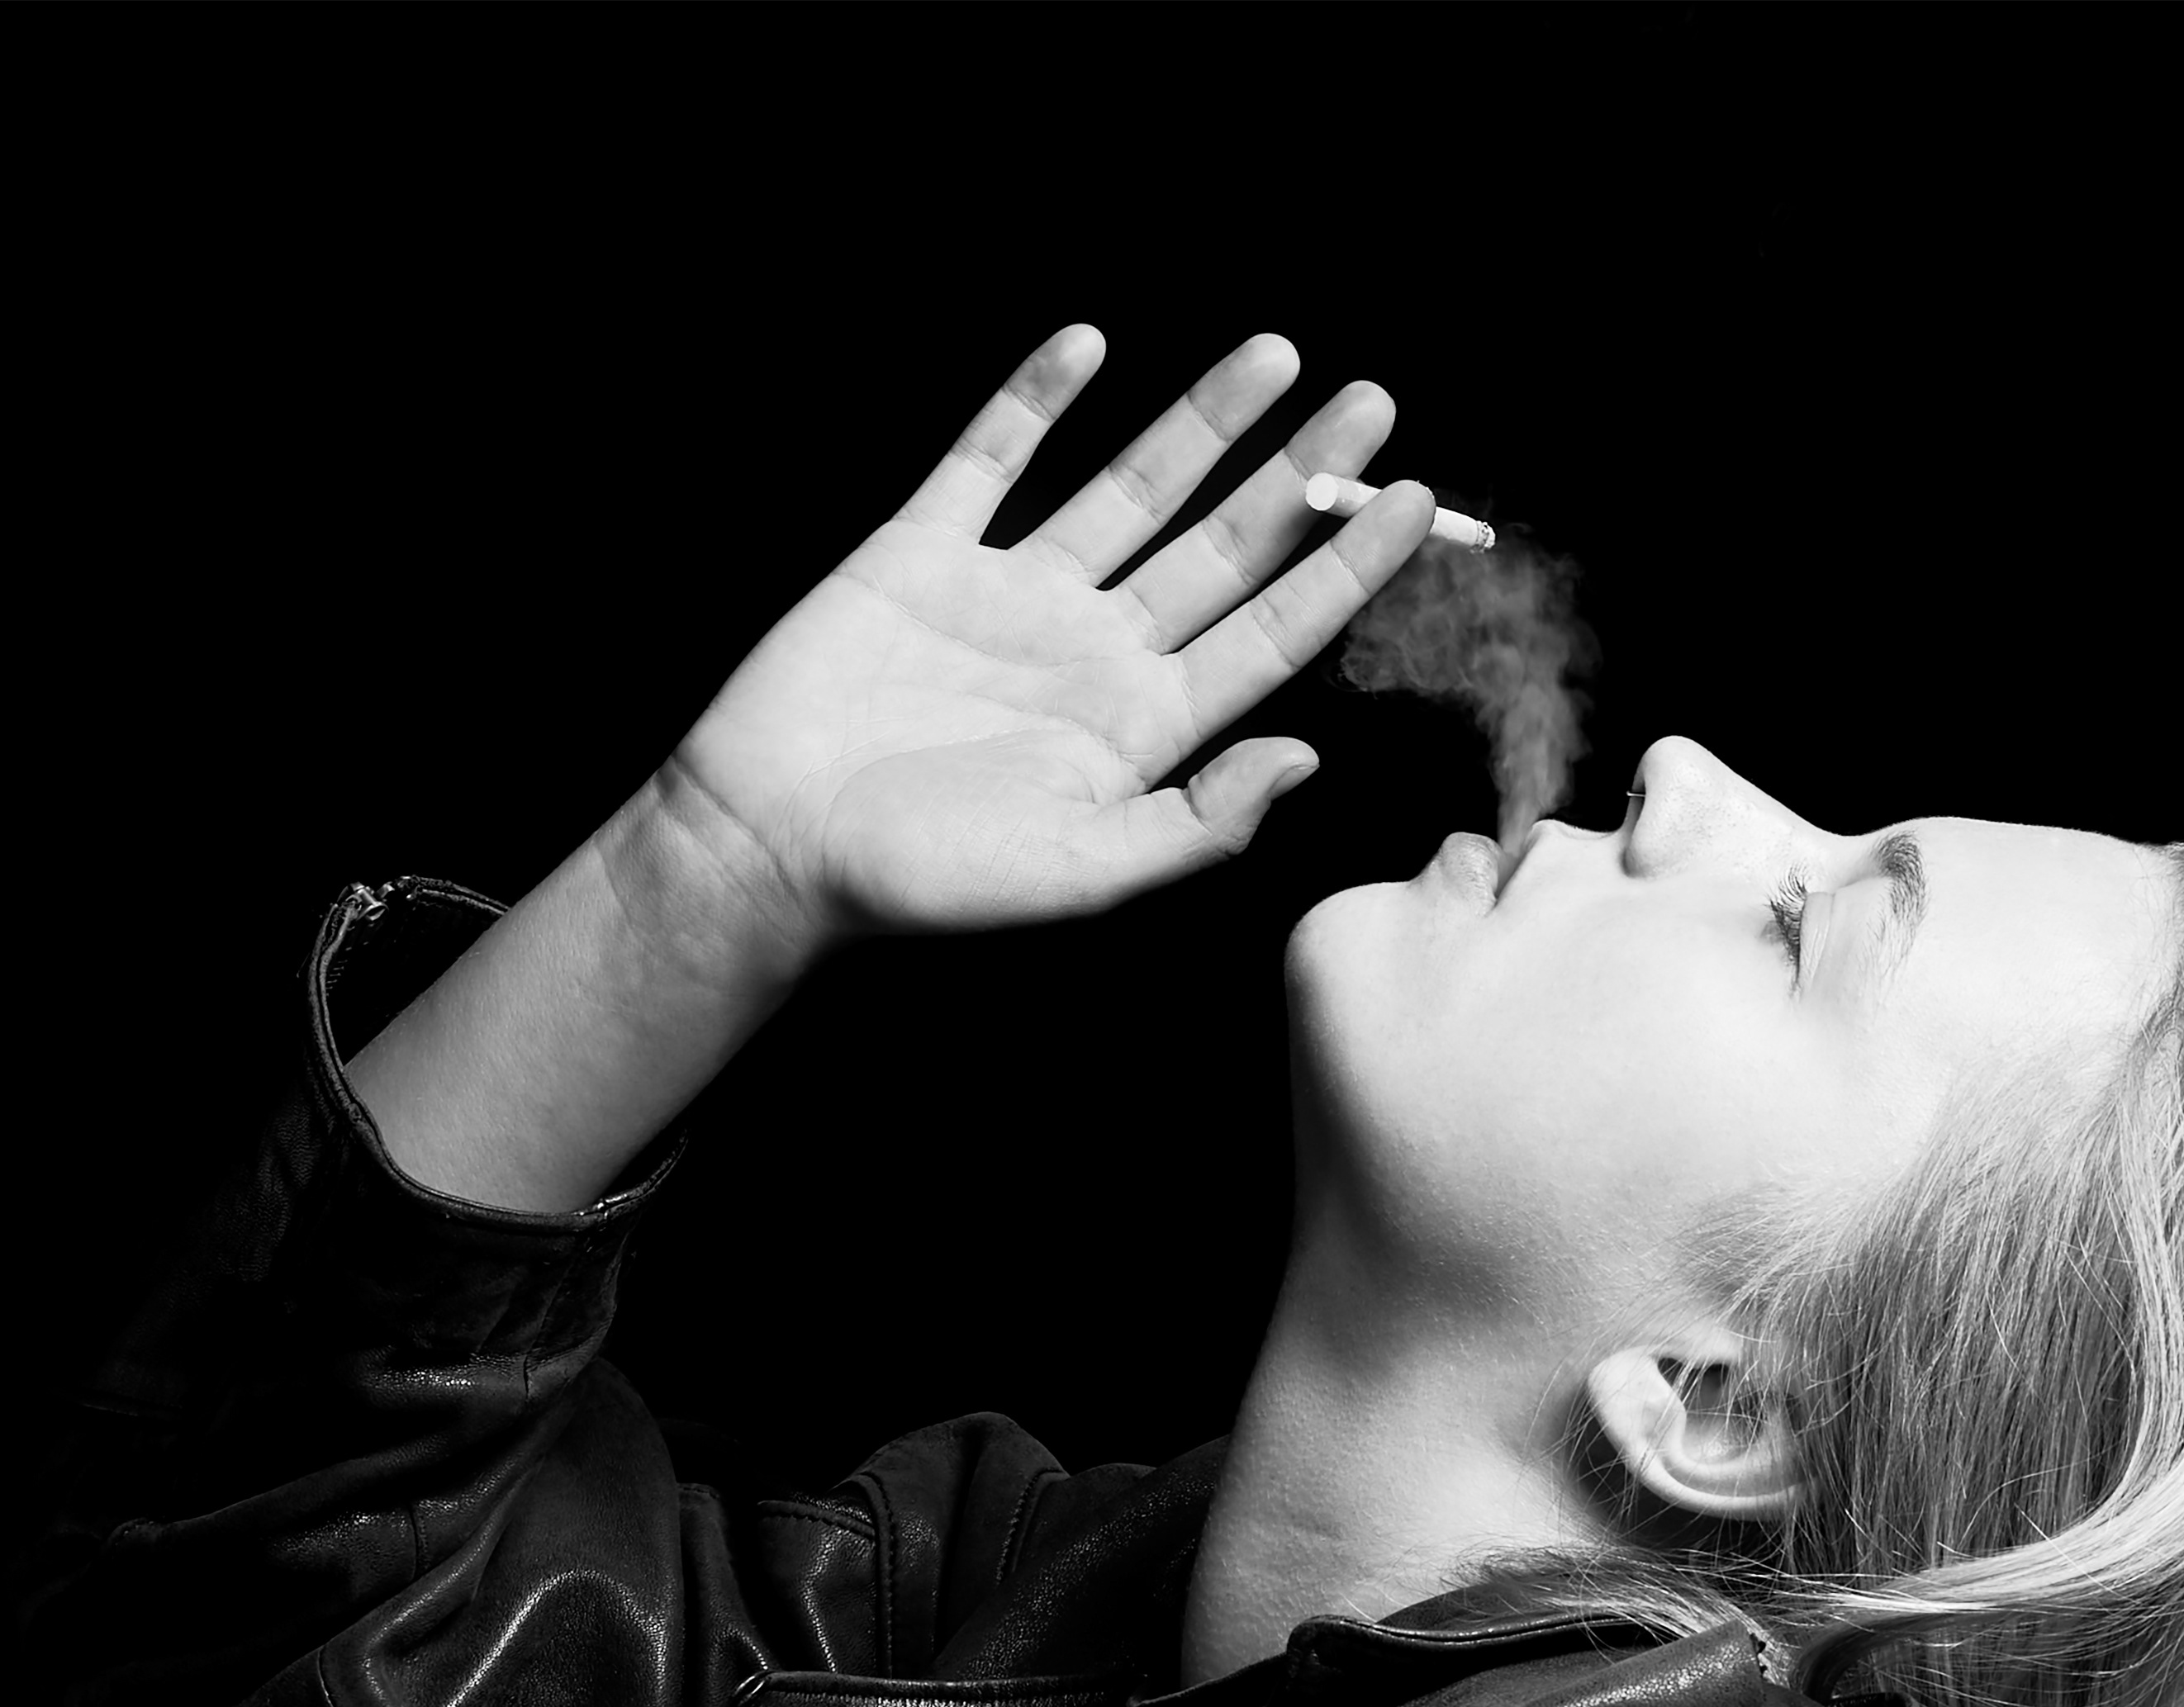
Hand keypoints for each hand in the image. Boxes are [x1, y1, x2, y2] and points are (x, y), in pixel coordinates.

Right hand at [662, 325, 1436, 963]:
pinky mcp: (920, 553)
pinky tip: (1089, 346)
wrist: (769, 848)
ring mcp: (1010, 595)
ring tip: (1277, 353)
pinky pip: (986, 460)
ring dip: (1200, 422)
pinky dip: (1033, 400)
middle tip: (1374, 397)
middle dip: (1299, 474)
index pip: (1271, 636)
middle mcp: (1092, 652)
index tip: (1414, 501)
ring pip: (1127, 488)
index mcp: (1141, 730)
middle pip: (1222, 548)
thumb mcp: (1083, 875)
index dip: (1346, 570)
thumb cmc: (924, 883)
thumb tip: (1308, 753)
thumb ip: (1200, 821)